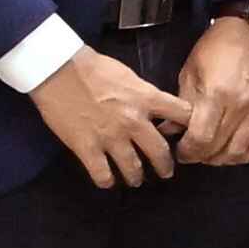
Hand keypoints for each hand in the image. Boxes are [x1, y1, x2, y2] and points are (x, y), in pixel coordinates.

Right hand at [31, 50, 193, 187]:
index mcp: (147, 99)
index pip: (183, 116)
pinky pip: (103, 174)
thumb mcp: (129, 76)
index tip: (189, 137)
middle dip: (165, 166)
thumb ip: (145, 95)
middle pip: (161, 152)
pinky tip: (108, 181)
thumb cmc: (93, 67)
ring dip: (136, 177)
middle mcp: (134, 122)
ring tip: (136, 180)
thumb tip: (155, 109)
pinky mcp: (87, 148)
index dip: (191, 127)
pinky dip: (107, 181)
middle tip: (166, 172)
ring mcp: (111, 137)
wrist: (57, 69)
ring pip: (133, 168)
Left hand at [176, 18, 248, 166]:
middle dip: (201, 156)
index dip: (188, 151)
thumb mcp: (190, 71)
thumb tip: (169, 129)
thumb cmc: (216, 48)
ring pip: (240, 152)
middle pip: (219, 148)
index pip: (201, 138)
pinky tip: (234, 152)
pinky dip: (246, 154)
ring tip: (211, 154)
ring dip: (222, 159)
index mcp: (216, 94)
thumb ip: (182, 103)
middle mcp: (240, 106)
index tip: (180, 151)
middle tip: (192, 153)